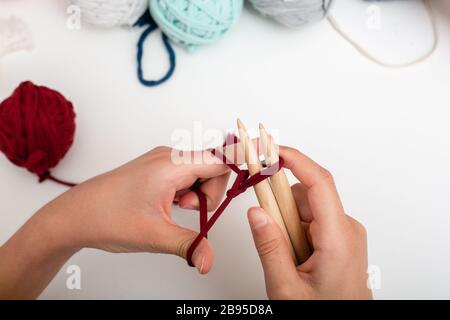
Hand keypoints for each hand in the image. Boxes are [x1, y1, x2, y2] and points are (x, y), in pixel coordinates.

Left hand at [0, 147, 228, 298]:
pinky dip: (186, 194)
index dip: (243, 160)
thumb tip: (209, 260)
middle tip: (191, 211)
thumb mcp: (155, 235)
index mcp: (171, 165)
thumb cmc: (107, 216)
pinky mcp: (158, 170)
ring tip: (175, 210)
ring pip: (199, 174)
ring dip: (196, 195)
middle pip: (213, 168)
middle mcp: (169, 157)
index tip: (266, 154)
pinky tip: (170, 206)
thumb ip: (190, 245)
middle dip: (210, 193)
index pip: (220, 158)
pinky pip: (186, 177)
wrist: (75, 215)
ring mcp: (163, 162)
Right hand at [247, 147, 371, 299]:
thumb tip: (255, 212)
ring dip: (285, 224)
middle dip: (279, 208)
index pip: (318, 182)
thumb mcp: (286, 287)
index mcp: (338, 237)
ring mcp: (343, 233)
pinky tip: (293, 255)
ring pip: (304, 209)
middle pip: (304, 196)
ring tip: (285, 257)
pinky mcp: (338, 238)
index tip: (270, 149)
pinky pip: (309, 221)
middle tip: (264, 230)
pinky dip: (293, 231)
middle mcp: (345, 228)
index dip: (294, 159)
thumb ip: (269, 246)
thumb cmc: (323, 314)